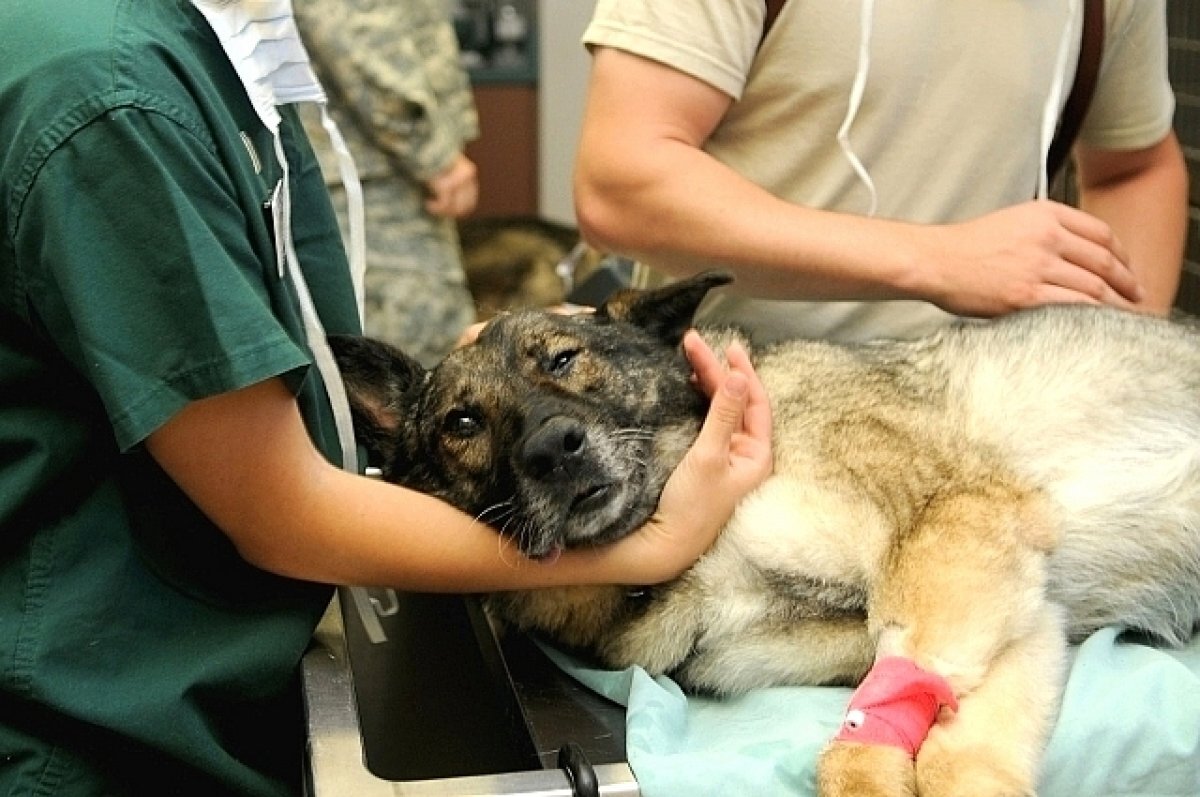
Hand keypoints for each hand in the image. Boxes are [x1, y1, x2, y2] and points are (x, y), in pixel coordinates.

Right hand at [424, 153, 478, 218]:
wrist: (418, 142)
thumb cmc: (427, 156)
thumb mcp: (444, 168)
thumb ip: (451, 183)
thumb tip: (452, 208)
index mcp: (469, 172)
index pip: (469, 202)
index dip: (456, 211)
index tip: (441, 208)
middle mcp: (468, 175)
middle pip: (463, 207)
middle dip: (448, 212)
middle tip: (434, 209)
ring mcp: (458, 179)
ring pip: (453, 207)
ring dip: (440, 211)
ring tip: (429, 204)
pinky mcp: (446, 184)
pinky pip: (443, 204)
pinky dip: (435, 207)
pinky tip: (427, 203)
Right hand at [607, 331, 772, 583]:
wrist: (662, 546)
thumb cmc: (690, 508)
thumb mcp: (708, 456)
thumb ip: (723, 414)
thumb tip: (738, 376)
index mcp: (757, 456)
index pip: (756, 403)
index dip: (743, 372)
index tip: (727, 346)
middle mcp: (745, 456)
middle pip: (735, 402)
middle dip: (716, 371)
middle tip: (693, 342)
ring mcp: (724, 459)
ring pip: (720, 410)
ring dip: (707, 383)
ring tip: (690, 356)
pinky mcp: (704, 463)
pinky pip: (707, 422)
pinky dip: (698, 401)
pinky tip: (688, 385)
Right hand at [920, 200, 1143, 316]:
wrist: (934, 261)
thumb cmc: (965, 247)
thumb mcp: (1011, 221)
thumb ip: (1044, 230)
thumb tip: (1073, 254)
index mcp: (1045, 214)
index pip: (1101, 233)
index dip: (1122, 254)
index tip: (1128, 269)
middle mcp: (1047, 236)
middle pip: (1104, 261)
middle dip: (1128, 281)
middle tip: (1137, 295)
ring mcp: (1038, 266)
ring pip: (1094, 286)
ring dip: (1115, 303)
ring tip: (1124, 314)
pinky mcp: (1027, 296)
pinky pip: (1074, 306)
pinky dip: (1093, 316)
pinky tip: (1099, 323)